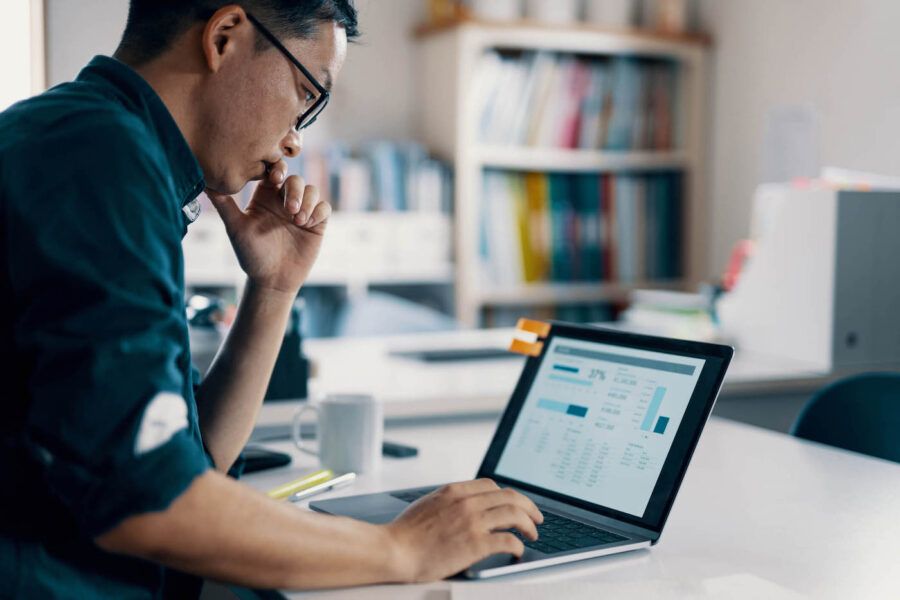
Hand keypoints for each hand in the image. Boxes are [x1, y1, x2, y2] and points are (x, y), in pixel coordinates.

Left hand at [206, 160, 330, 294]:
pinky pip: (324, 208)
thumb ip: (223, 204)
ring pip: (312, 190)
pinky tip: (308, 224)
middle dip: (294, 190)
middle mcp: (284, 200)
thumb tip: (204, 182)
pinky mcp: (317, 224)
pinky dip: (318, 211)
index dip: (277, 168)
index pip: (274, 171)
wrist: (272, 280)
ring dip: (307, 201)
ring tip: (298, 220)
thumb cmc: (251, 255)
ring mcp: (302, 211)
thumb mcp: (236, 228)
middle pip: (295, 179)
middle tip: (289, 208)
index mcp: (265, 196)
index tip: (274, 178)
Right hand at [383, 479, 543, 581]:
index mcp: (455, 490)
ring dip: (529, 524)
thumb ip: (449, 501)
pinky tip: (518, 551)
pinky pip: (508, 540)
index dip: (508, 495)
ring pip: (515, 514)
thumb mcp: (428, 504)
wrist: (393, 550)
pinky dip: (519, 545)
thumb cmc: (405, 533)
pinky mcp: (475, 544)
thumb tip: (463, 504)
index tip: (515, 505)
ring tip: (532, 534)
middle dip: (529, 507)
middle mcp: (467, 502)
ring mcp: (472, 522)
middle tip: (536, 518)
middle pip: (510, 496)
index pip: (492, 485)